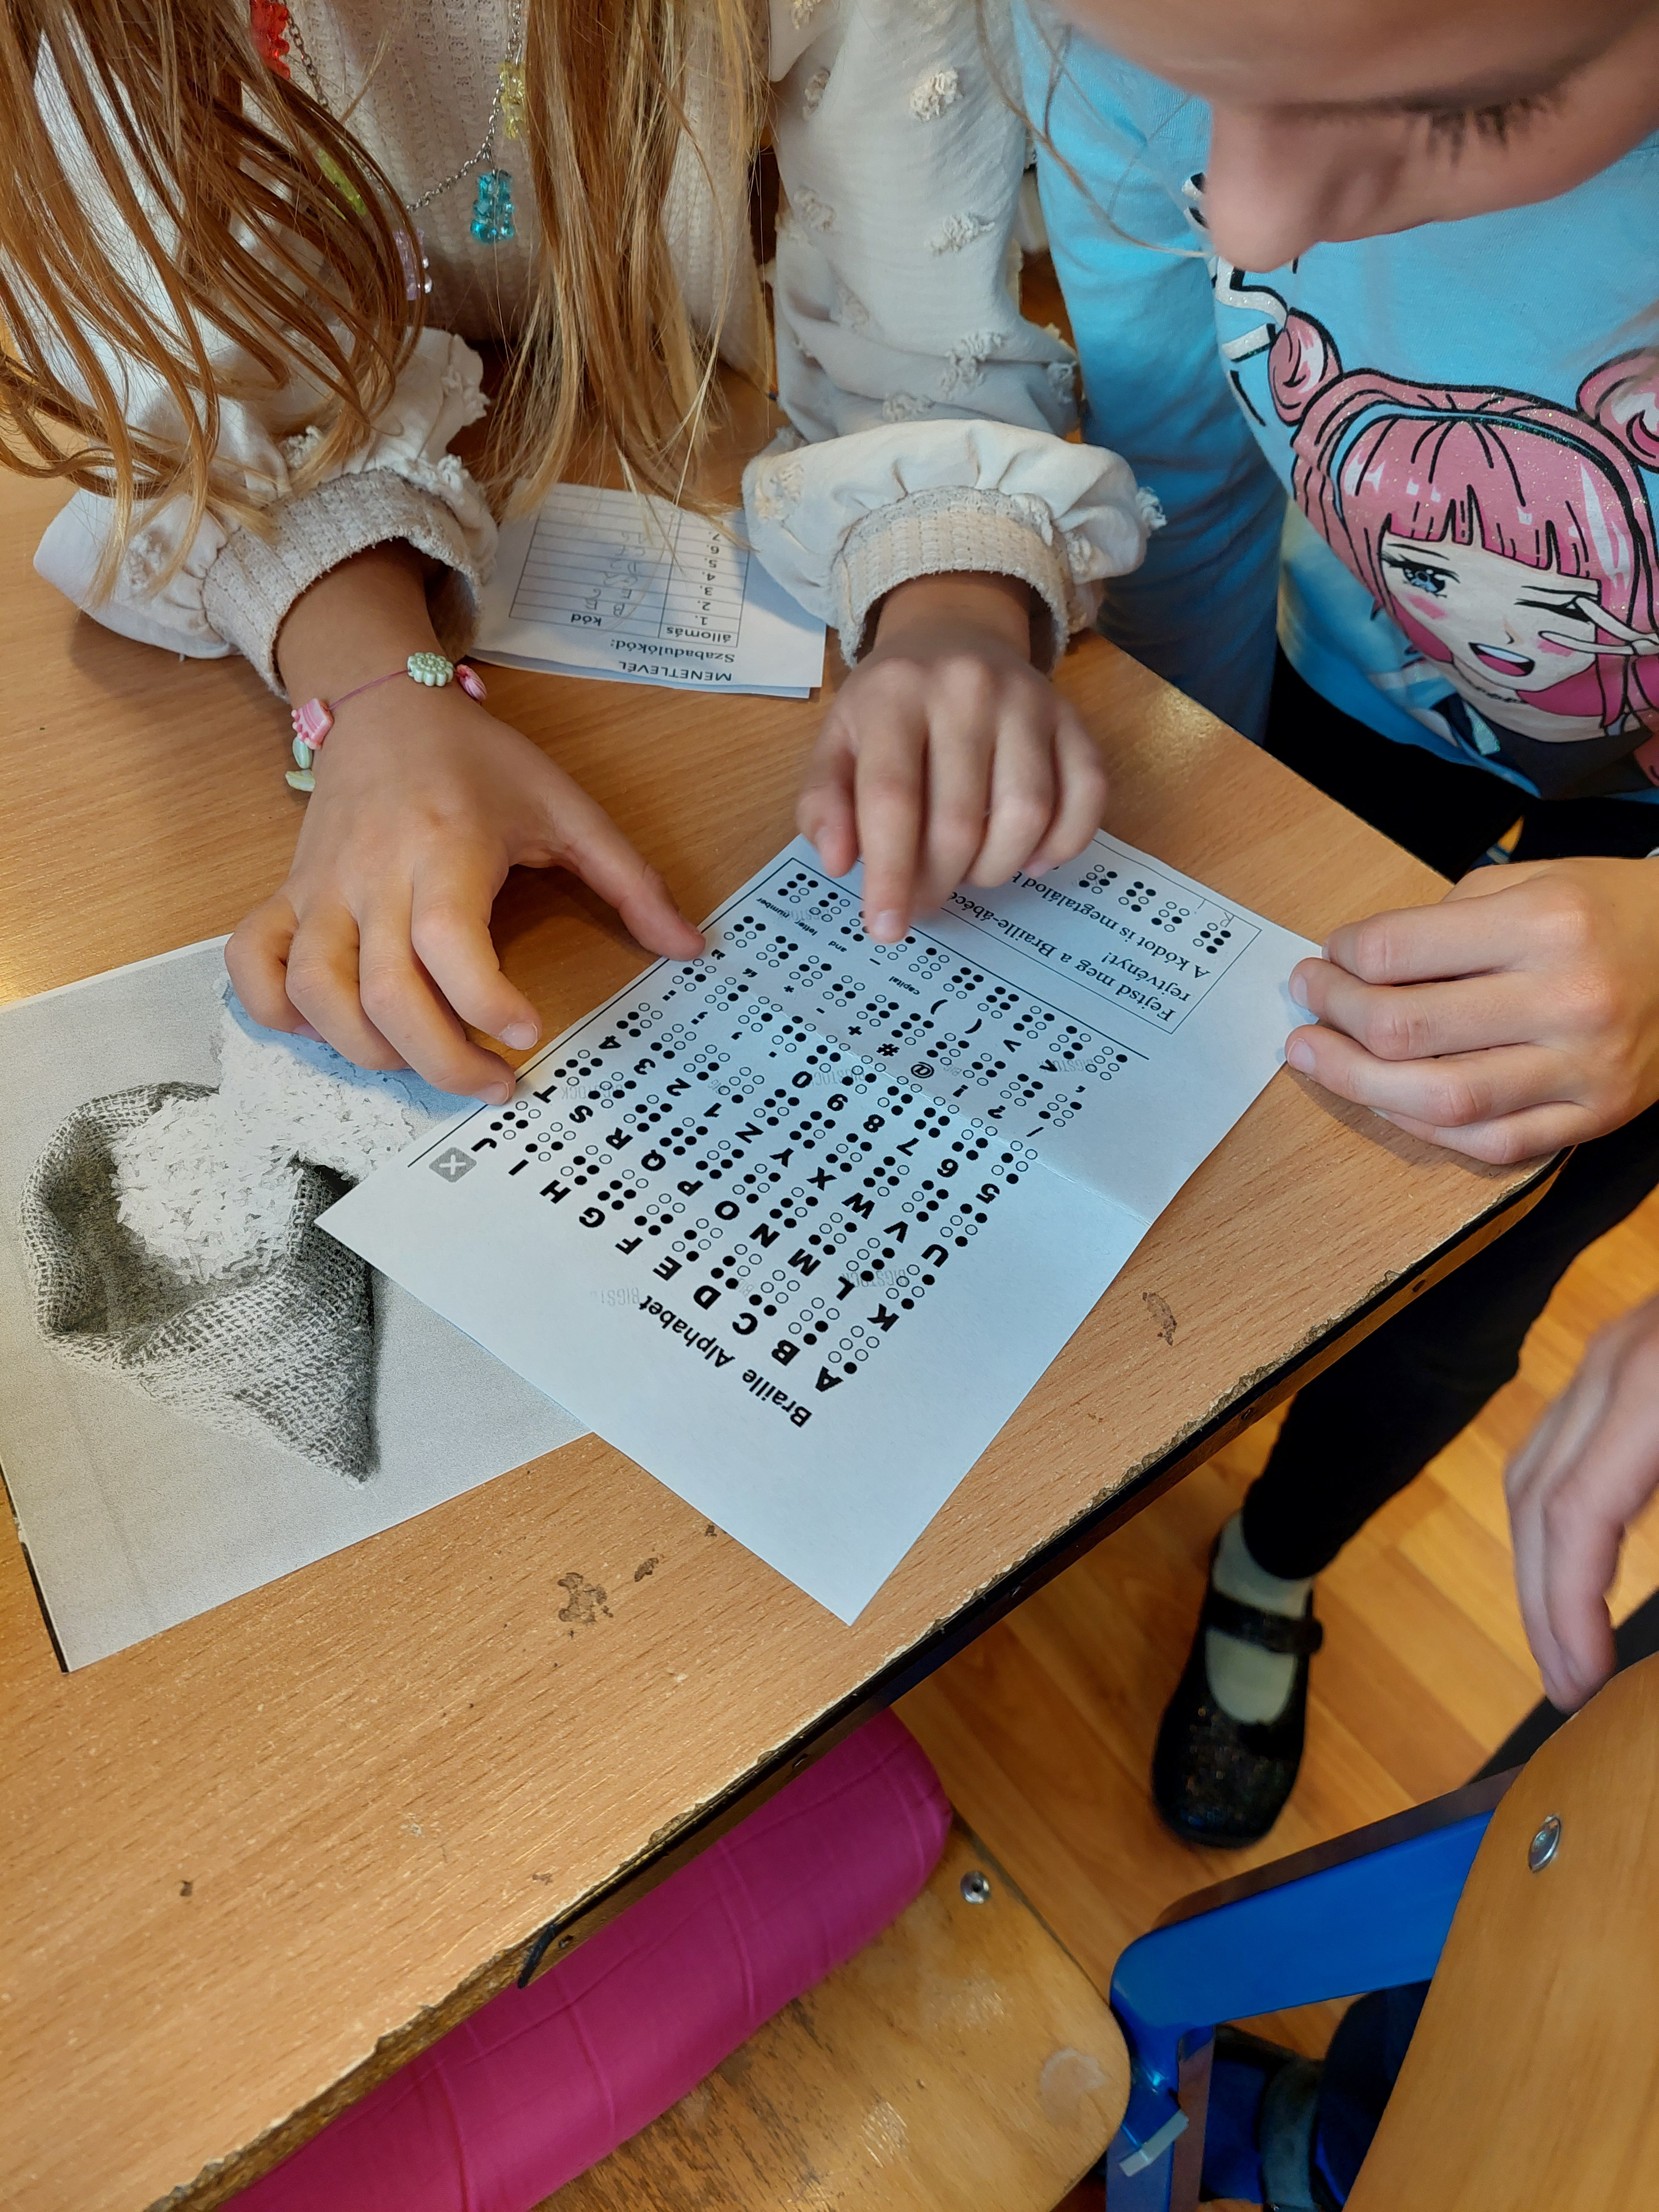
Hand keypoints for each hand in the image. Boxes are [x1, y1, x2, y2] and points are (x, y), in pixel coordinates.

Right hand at [228, 548, 700, 1100]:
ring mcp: (319, 889)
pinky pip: (254, 963)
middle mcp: (372, 874)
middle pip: (380, 991)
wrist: (387, 702)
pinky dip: (275, 1010)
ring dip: (365, 1049)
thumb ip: (631, 881)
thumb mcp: (567, 807)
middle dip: (439, 1059)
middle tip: (496, 1082)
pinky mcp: (288, 895)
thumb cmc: (479, 762)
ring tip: (424, 1060)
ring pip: (313, 992)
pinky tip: (326, 1028)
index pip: (446, 941)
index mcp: (445, 848)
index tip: (527, 1033)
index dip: (483, 1002)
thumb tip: (691, 947)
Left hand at [797, 572, 1106, 943]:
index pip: (894, 799)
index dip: (891, 874)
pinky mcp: (1072, 716)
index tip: (886, 928)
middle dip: (939, 882)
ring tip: (970, 871)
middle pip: (961, 818)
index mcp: (894, 696)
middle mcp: (966, 689)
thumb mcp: (836, 742)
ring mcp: (1028, 700)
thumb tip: (838, 863)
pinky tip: (1030, 857)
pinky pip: (1087, 794)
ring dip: (996, 868)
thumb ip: (824, 802)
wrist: (954, 634)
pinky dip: (1063, 843)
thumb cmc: (888, 707)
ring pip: (1027, 814)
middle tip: (924, 900)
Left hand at [1285, 857, 1658, 1162]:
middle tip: (1306, 1000)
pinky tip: (1382, 1097)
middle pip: (1404, 1028)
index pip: (1396, 952)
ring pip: (1438, 1099)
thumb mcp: (1530, 884)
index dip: (1341, 957)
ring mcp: (1583, 1069)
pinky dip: (1420, 1126)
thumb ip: (1444, 923)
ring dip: (1354, 1081)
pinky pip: (1487, 1143)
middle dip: (1333, 1014)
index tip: (1327, 957)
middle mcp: (1567, 1000)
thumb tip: (1352, 965)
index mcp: (1546, 925)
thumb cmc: (1603, 914)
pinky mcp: (1595, 1118)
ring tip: (1313, 1057)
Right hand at [1506, 1292, 1658, 1710]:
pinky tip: (1589, 1562)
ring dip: (1538, 1560)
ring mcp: (1617, 1349)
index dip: (1566, 1611)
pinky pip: (1563, 1441)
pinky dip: (1560, 1511)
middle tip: (1564, 1687)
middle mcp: (1619, 1362)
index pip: (1574, 1513)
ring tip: (1564, 1637)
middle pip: (1535, 1493)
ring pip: (1534, 1466)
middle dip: (1539, 1600)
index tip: (1580, 1689)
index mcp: (1657, 1387)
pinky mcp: (1632, 1352)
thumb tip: (1657, 1645)